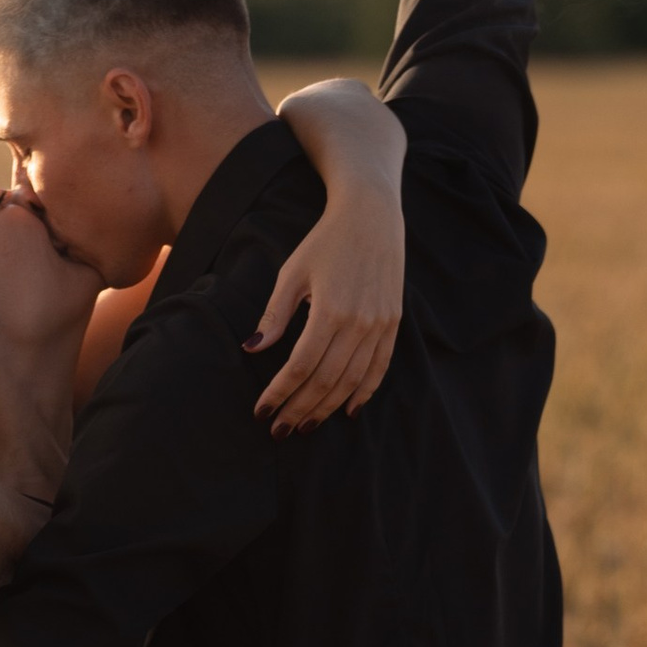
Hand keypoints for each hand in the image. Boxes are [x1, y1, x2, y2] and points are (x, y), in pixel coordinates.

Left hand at [248, 221, 401, 434]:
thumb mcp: (292, 273)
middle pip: (326, 380)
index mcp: (329, 310)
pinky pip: (380, 367)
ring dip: (328, 408)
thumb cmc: (324, 242)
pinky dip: (364, 392)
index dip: (280, 392)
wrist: (371, 216)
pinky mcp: (393, 323)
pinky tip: (347, 410)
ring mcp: (380, 324)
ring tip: (306, 425)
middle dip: (300, 408)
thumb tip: (252, 350)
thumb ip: (275, 315)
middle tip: (280, 430)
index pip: (300, 365)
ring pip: (353, 380)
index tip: (262, 411)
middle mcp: (358, 322)